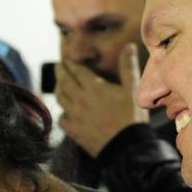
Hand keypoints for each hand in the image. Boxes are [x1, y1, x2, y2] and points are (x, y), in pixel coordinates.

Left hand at [56, 42, 148, 156]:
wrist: (125, 145)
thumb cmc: (132, 116)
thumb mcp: (132, 89)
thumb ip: (128, 67)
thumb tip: (127, 46)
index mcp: (94, 88)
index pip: (77, 71)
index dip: (71, 64)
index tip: (67, 59)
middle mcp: (80, 100)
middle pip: (64, 82)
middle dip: (60, 72)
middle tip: (58, 67)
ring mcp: (74, 115)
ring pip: (60, 98)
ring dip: (58, 89)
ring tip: (59, 84)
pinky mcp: (72, 130)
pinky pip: (61, 118)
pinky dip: (62, 112)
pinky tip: (65, 110)